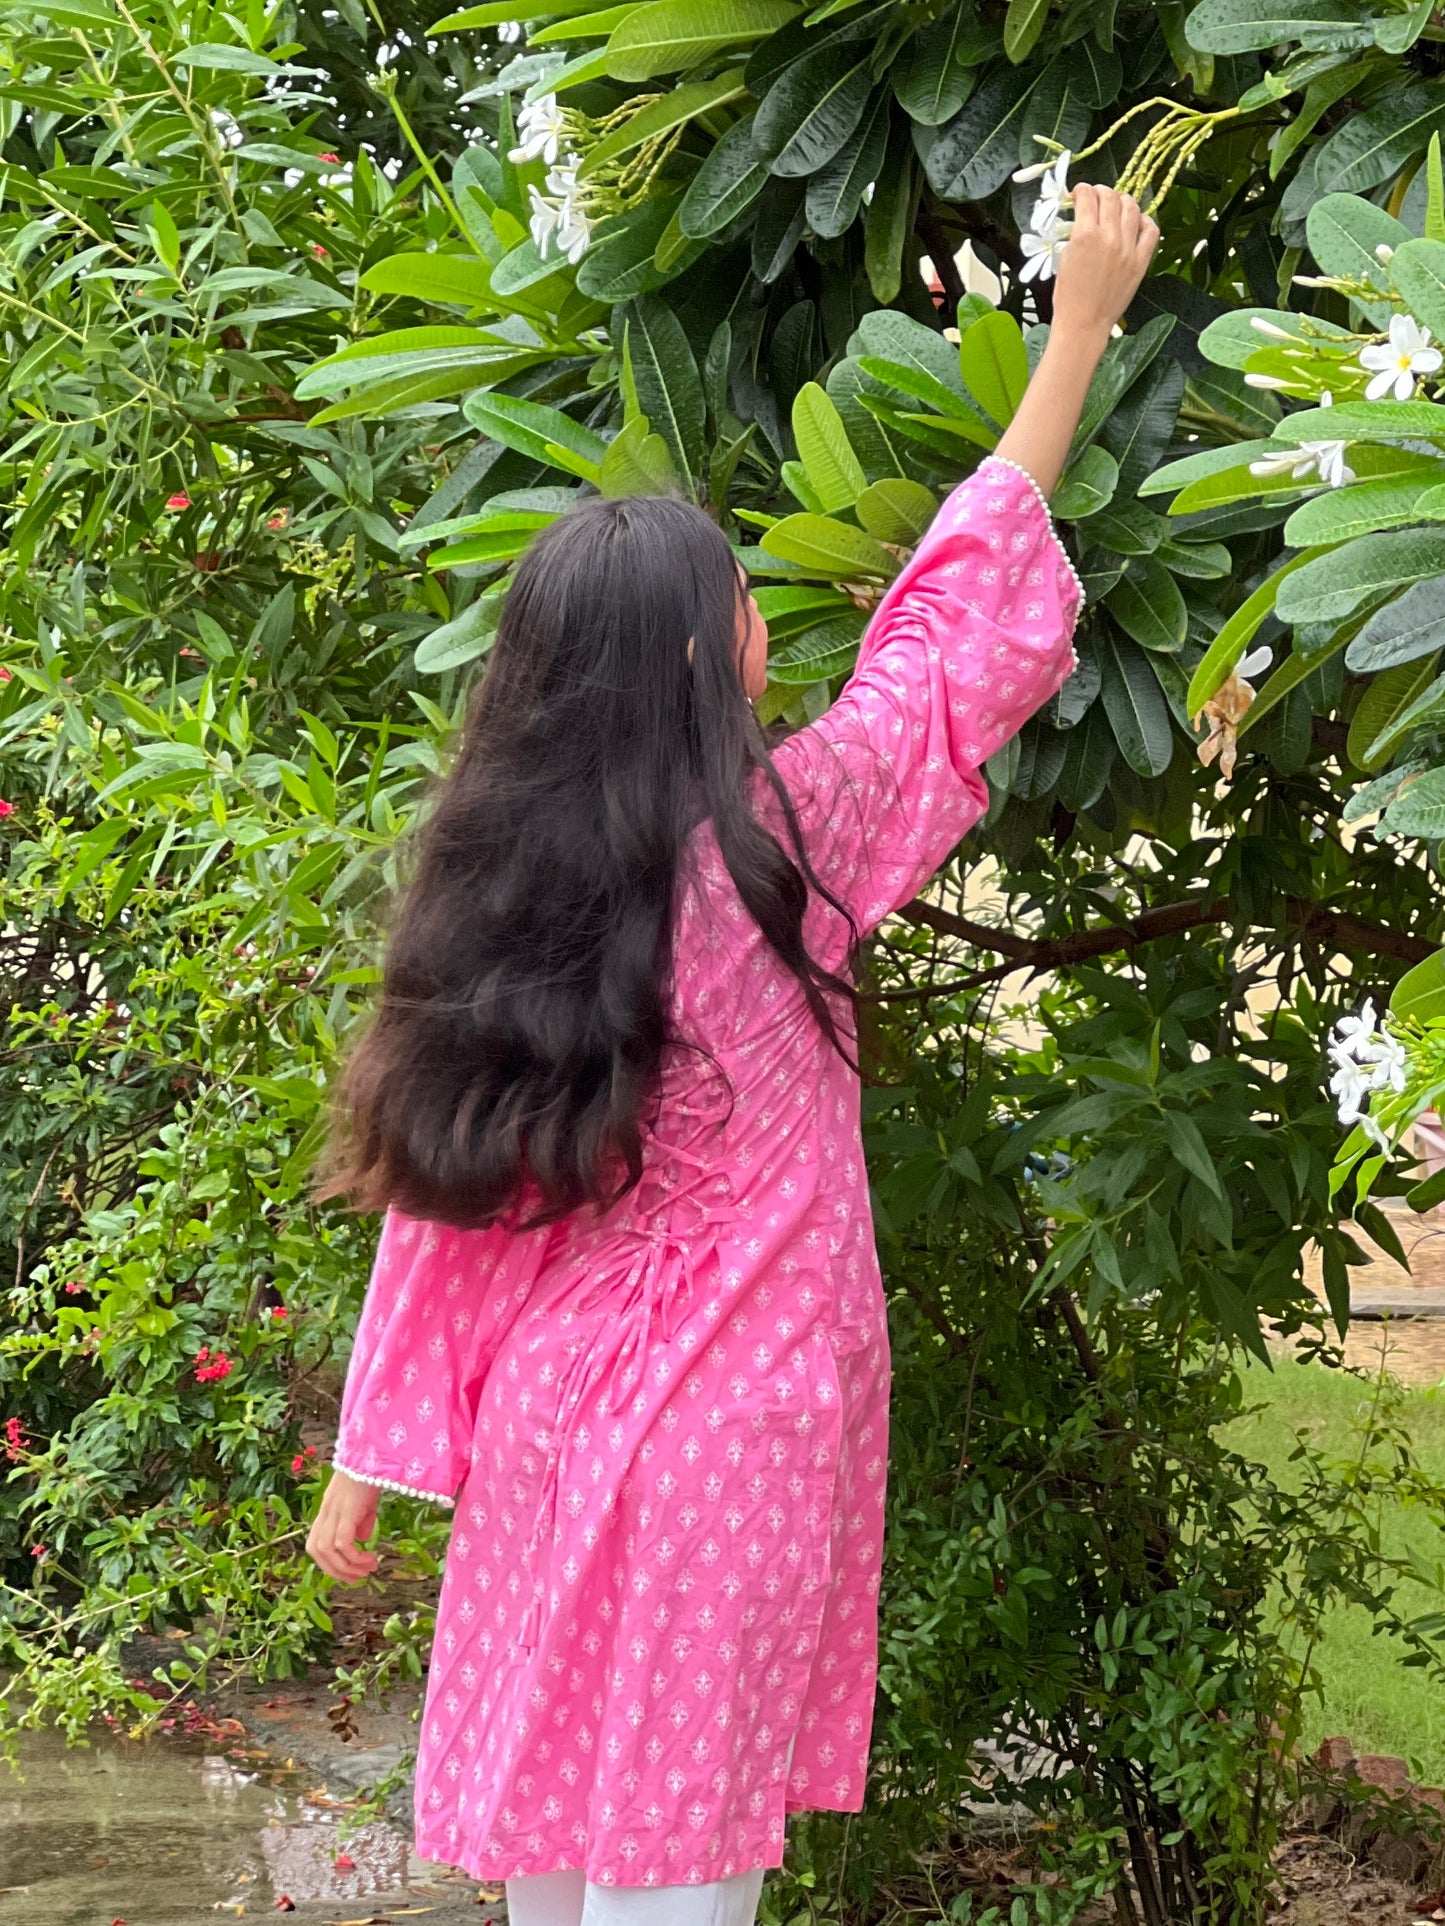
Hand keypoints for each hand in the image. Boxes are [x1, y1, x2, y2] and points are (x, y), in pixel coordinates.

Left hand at [306, 1468, 379, 1582]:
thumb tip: (362, 1540)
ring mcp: (333, 1512)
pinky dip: (354, 1556)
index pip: (315, 1546)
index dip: (329, 1564)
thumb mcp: (364, 1504)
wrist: (370, 1454)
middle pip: (317, 1552)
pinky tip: (370, 1558)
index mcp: (326, 1512)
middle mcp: (325, 1514)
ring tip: (367, 1570)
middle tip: (357, 1578)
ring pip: (328, 1550)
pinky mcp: (345, 1511)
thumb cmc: (369, 1476)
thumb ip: (360, 1522)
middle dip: (337, 1571)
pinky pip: (343, 1543)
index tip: (349, 1574)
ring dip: (347, 1567)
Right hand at [1051, 184, 1159, 349]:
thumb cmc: (1068, 296)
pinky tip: (1138, 221)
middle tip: (1097, 195)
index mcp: (1085, 236)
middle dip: (1101, 192)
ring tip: (1117, 204)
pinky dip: (1145, 220)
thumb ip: (1076, 233)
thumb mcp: (1064, 259)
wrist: (1084, 324)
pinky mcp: (1141, 262)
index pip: (1088, 198)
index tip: (1080, 192)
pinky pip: (1151, 231)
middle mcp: (1109, 238)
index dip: (1083, 190)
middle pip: (1111, 198)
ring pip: (1132, 208)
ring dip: (1123, 200)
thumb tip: (1083, 217)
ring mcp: (1128, 249)